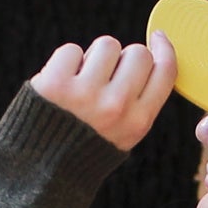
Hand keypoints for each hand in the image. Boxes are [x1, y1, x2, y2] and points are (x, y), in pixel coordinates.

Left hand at [30, 32, 176, 150]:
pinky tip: (62, 85)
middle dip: (125, 57)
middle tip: (109, 75)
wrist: (43, 169)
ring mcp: (85, 94)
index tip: (158, 38)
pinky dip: (67, 63)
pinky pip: (72, 50)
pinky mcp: (56, 82)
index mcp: (138, 121)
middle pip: (138, 53)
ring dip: (95, 57)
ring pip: (106, 45)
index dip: (164, 49)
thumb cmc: (88, 146)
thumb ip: (140, 100)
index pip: (164, 72)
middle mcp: (116, 107)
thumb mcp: (125, 134)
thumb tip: (152, 52)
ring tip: (84, 81)